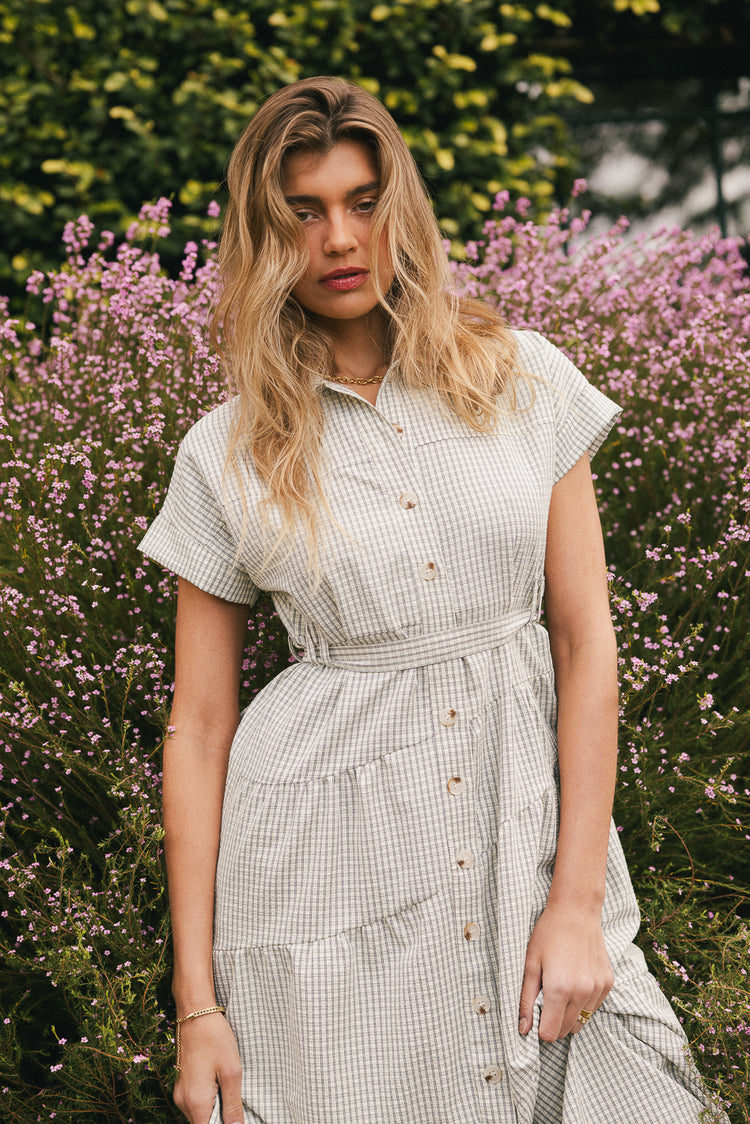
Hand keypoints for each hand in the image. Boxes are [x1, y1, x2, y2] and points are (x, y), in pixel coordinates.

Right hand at [173, 1012, 243, 1123]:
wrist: (196, 1014)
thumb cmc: (215, 1039)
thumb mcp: (231, 1072)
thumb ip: (233, 1105)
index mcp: (195, 1103)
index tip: (237, 1118)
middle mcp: (183, 1102)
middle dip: (221, 1119)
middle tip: (238, 1105)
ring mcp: (180, 1093)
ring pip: (199, 1115)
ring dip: (215, 1110)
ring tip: (230, 1091)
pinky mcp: (181, 1085)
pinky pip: (196, 1103)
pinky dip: (208, 1101)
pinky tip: (221, 1085)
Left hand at [518, 902, 613, 1040]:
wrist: (576, 911)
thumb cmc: (549, 934)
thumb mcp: (530, 964)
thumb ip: (526, 999)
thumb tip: (523, 1029)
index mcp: (559, 989)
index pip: (550, 1034)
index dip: (540, 1028)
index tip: (536, 1013)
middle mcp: (582, 992)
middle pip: (566, 1031)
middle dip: (553, 1023)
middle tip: (545, 1000)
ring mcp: (598, 988)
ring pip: (581, 1021)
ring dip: (569, 1014)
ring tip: (560, 989)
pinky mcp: (608, 983)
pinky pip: (594, 1007)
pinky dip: (583, 1003)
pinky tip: (575, 983)